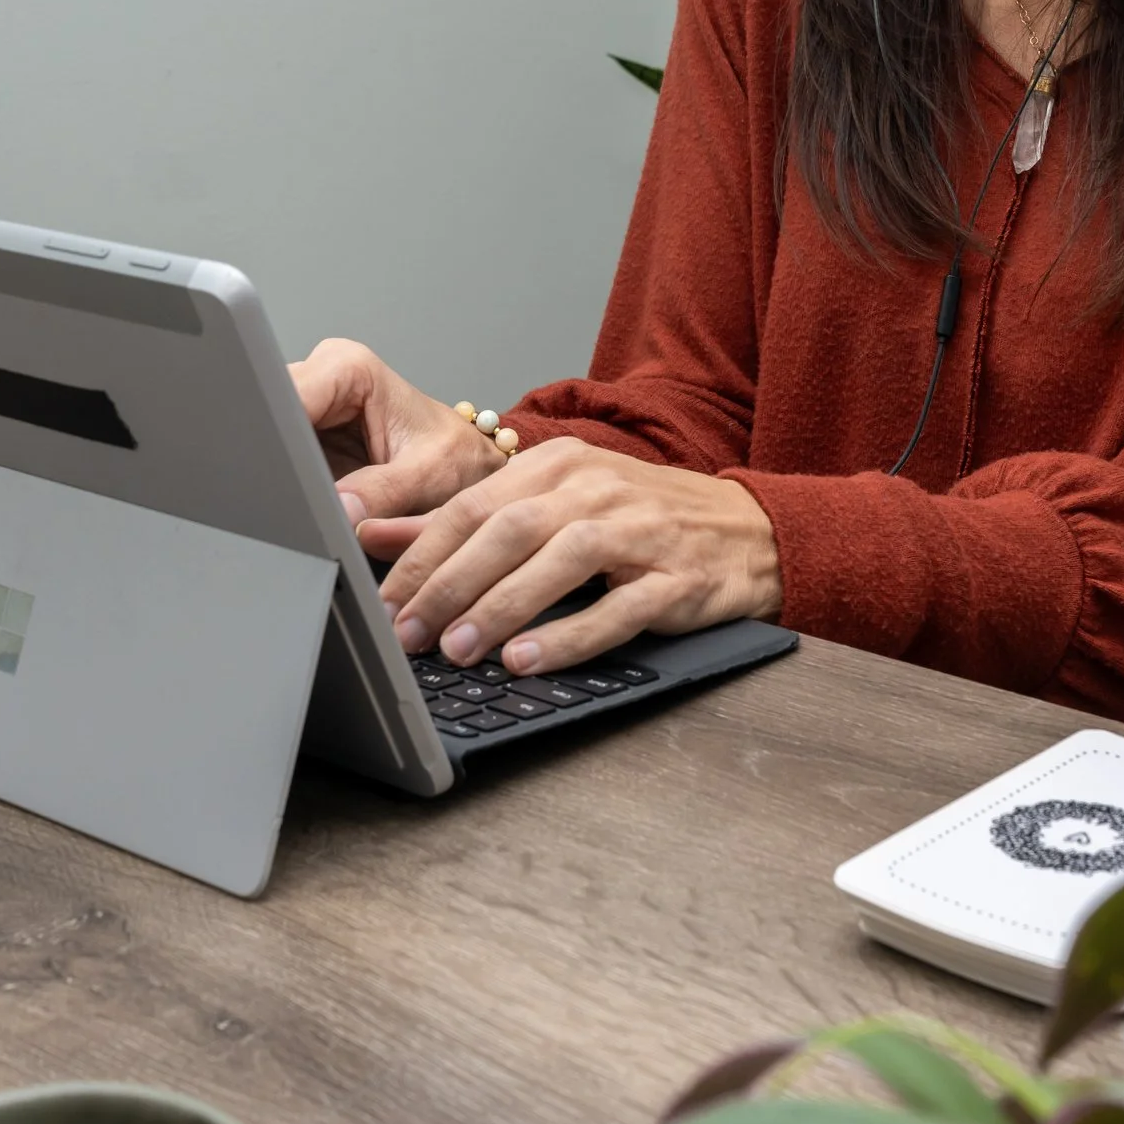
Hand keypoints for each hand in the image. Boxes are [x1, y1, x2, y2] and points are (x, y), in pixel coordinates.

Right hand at [288, 340, 499, 527]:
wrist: (466, 466)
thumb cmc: (456, 459)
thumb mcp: (428, 477)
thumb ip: (383, 493)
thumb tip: (339, 511)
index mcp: (348, 369)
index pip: (285, 396)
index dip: (276, 439)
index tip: (280, 476)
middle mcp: (321, 378)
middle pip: (267, 416)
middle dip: (276, 460)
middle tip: (295, 499)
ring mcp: (307, 408)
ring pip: (267, 440)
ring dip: (281, 473)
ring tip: (308, 498)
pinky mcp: (301, 437)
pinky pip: (278, 457)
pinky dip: (288, 481)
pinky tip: (305, 496)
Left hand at [362, 438, 782, 674]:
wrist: (747, 531)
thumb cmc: (638, 521)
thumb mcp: (553, 506)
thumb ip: (467, 520)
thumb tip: (376, 534)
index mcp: (558, 464)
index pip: (473, 505)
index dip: (421, 555)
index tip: (381, 600)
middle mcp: (595, 487)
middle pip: (508, 530)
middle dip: (449, 584)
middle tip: (407, 633)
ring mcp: (640, 529)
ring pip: (558, 562)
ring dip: (501, 607)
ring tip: (458, 651)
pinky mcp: (675, 576)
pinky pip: (616, 608)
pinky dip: (568, 635)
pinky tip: (528, 659)